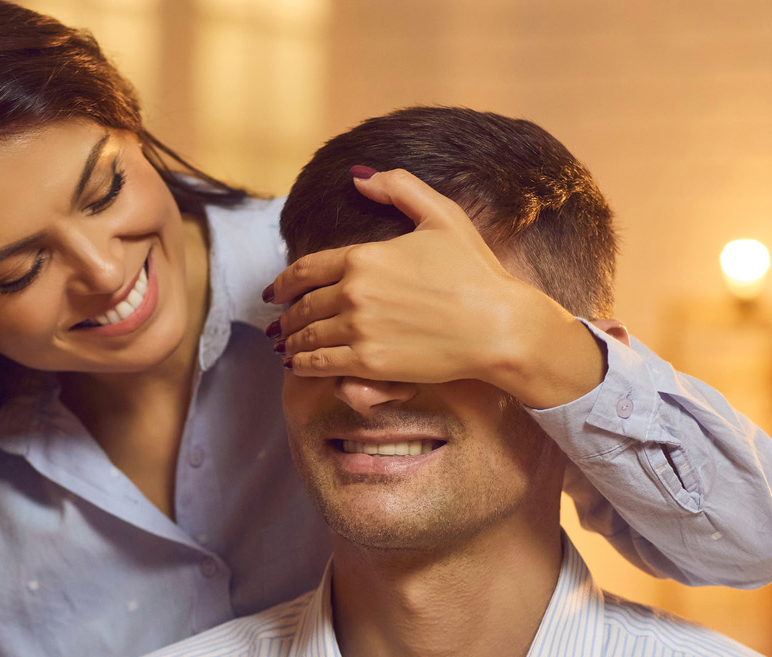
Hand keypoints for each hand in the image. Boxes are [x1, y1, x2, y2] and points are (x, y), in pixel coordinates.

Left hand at [267, 167, 604, 408]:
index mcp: (364, 256)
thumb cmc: (475, 272)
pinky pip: (320, 364)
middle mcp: (354, 291)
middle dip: (287, 316)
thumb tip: (357, 175)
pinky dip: (303, 365)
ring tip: (287, 347)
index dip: (283, 283)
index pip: (306, 270)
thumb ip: (399, 188)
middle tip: (278, 325)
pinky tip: (299, 365)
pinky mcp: (368, 363)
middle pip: (303, 306)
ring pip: (307, 337)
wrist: (498, 326)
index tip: (273, 292)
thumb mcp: (442, 215)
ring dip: (292, 342)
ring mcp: (359, 329)